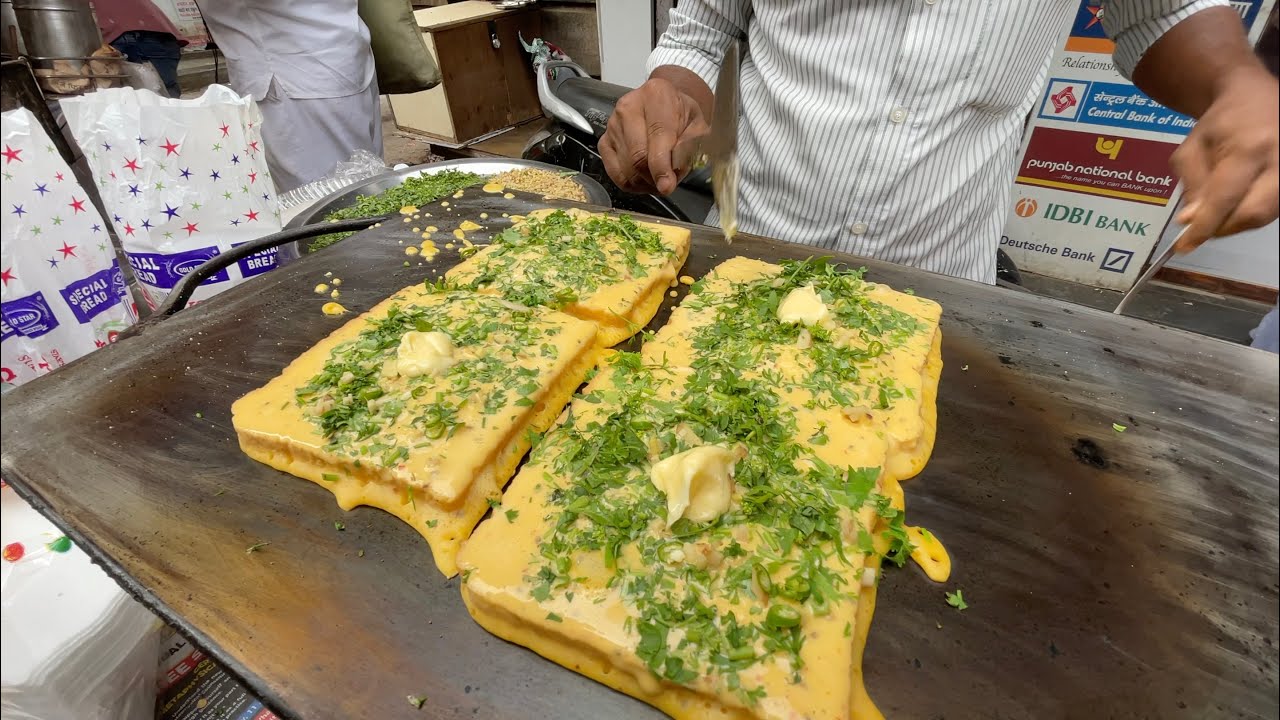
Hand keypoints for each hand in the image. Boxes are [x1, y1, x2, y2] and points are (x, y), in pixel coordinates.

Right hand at [599, 77, 709, 194]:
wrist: (667, 107)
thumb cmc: (682, 117)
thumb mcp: (698, 127)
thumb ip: (688, 148)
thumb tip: (670, 174)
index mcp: (656, 95)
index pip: (657, 136)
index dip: (662, 167)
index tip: (667, 186)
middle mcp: (628, 107)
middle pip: (637, 156)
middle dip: (654, 178)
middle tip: (669, 183)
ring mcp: (612, 125)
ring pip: (627, 169)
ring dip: (645, 183)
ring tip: (660, 177)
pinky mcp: (604, 141)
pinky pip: (615, 173)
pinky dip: (632, 183)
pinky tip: (645, 179)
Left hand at [1171, 66, 1279, 251]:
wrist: (1255, 96)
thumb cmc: (1219, 122)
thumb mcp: (1192, 149)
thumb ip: (1192, 185)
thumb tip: (1192, 220)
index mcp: (1250, 147)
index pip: (1226, 198)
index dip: (1205, 226)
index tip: (1185, 246)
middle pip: (1255, 212)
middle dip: (1224, 228)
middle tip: (1203, 229)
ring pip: (1268, 215)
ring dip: (1238, 222)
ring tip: (1218, 213)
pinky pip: (1275, 208)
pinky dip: (1252, 213)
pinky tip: (1236, 205)